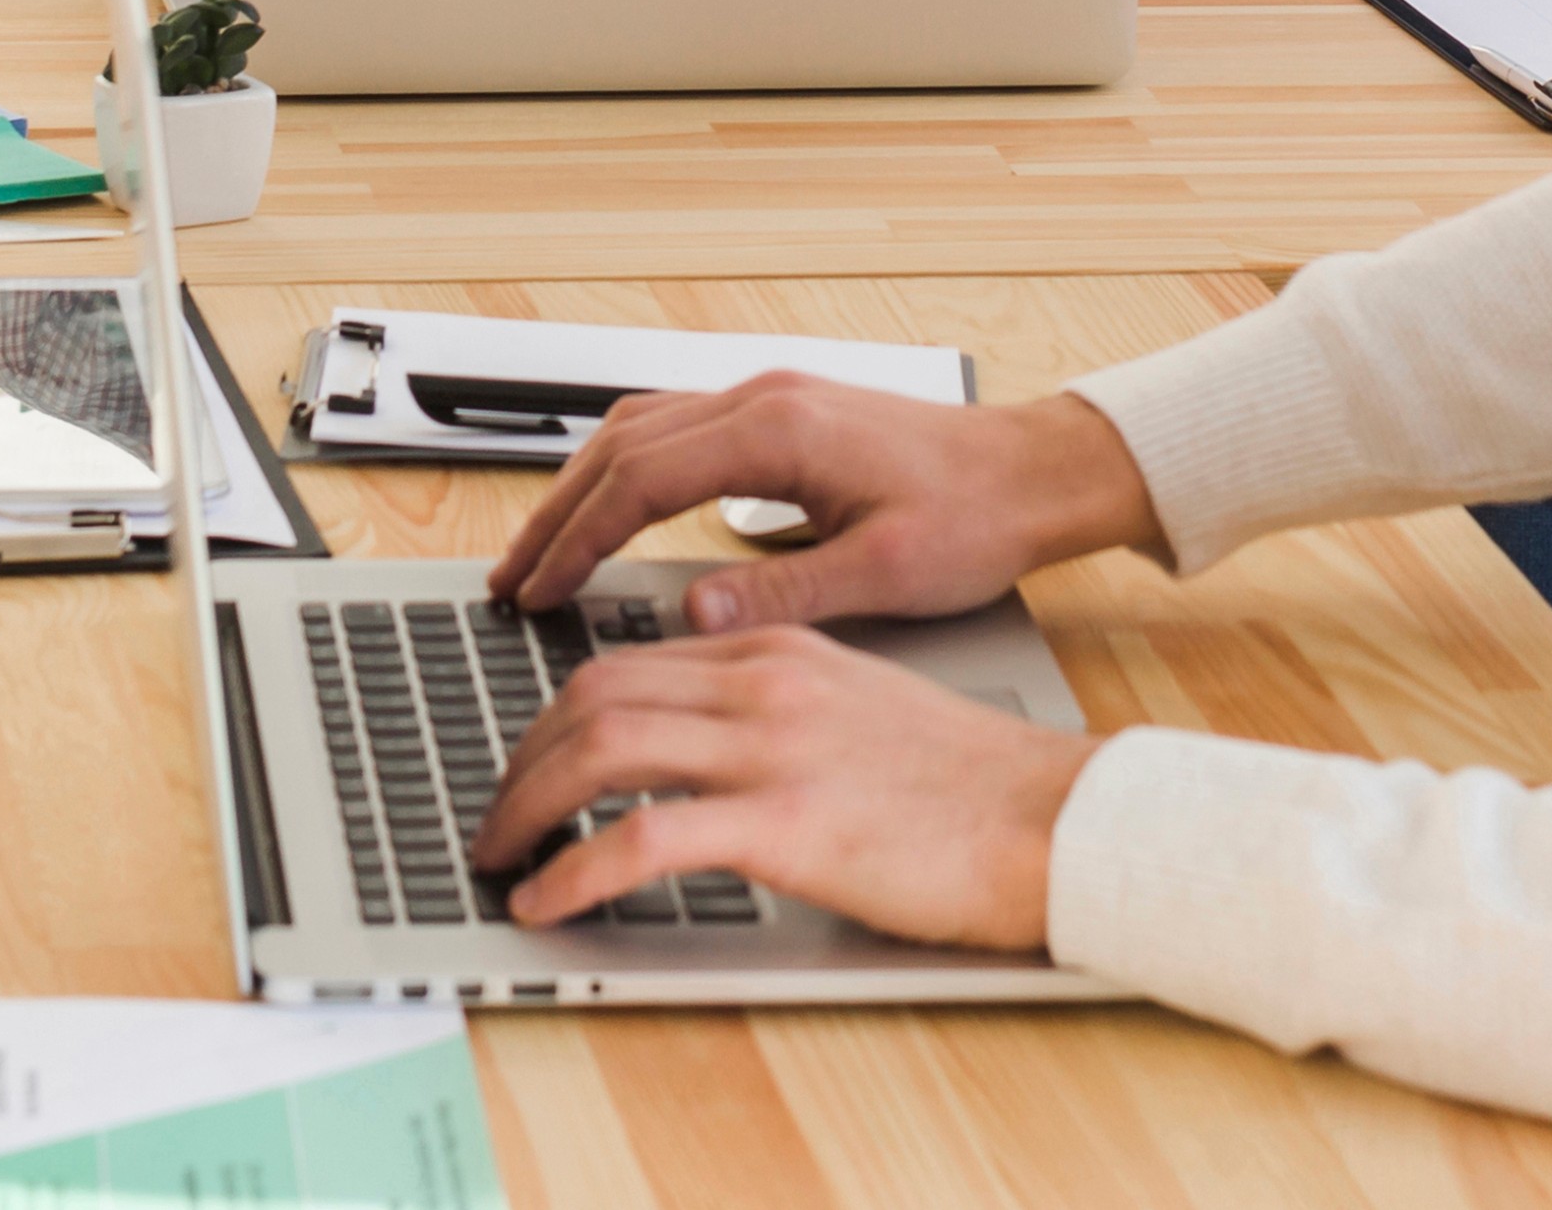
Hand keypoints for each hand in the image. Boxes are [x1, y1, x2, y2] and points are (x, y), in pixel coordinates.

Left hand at [470, 623, 1095, 949]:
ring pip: (601, 746)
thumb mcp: (862, 707)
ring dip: (525, 806)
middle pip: (595, 691)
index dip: (556, 716)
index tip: (528, 762)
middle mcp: (767, 681)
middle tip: (498, 817)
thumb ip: (781, 705)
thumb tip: (706, 742)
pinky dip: (575, 872)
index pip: (631, 660)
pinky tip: (551, 903)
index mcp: (784, 648)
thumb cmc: (972, 781)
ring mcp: (775, 747)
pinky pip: (644, 838)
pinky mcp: (787, 822)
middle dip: (521, 756)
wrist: (1052, 813)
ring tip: (502, 858)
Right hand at [487, 379, 1155, 634]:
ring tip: (540, 555)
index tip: (535, 595)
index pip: (642, 480)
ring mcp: (772, 399)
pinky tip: (612, 514)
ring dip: (584, 487)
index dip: (578, 540)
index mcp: (780, 430)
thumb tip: (690, 616)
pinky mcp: (784, 415)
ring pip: (641, 428)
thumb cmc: (976, 517)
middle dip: (557, 514)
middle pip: (621, 444)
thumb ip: (784, 592)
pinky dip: (627, 470)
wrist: (1035, 472)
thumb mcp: (884, 572)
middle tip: (508, 581)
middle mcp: (766, 399)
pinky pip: (677, 430)